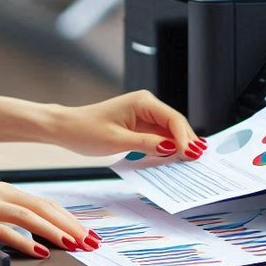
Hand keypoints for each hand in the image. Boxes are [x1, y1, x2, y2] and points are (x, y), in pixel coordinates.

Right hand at [0, 182, 102, 257]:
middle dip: (69, 225)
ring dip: (54, 231)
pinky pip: (4, 230)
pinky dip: (24, 241)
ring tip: (72, 245)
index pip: (43, 203)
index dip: (67, 218)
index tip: (85, 233)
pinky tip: (38, 251)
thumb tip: (29, 236)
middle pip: (42, 207)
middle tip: (89, 241)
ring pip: (28, 216)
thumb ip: (1, 219)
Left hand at [46, 90, 204, 160]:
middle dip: (187, 142)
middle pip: (176, 125)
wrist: (67, 128)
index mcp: (143, 102)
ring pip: (170, 132)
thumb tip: (172, 148)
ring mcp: (144, 115)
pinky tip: (175, 160)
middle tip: (198, 162)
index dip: (185, 138)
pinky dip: (167, 148)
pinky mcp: (140, 126)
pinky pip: (159, 137)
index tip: (192, 155)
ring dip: (179, 146)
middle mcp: (146, 105)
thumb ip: (147, 144)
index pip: (173, 119)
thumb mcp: (117, 141)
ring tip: (191, 163)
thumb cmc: (86, 130)